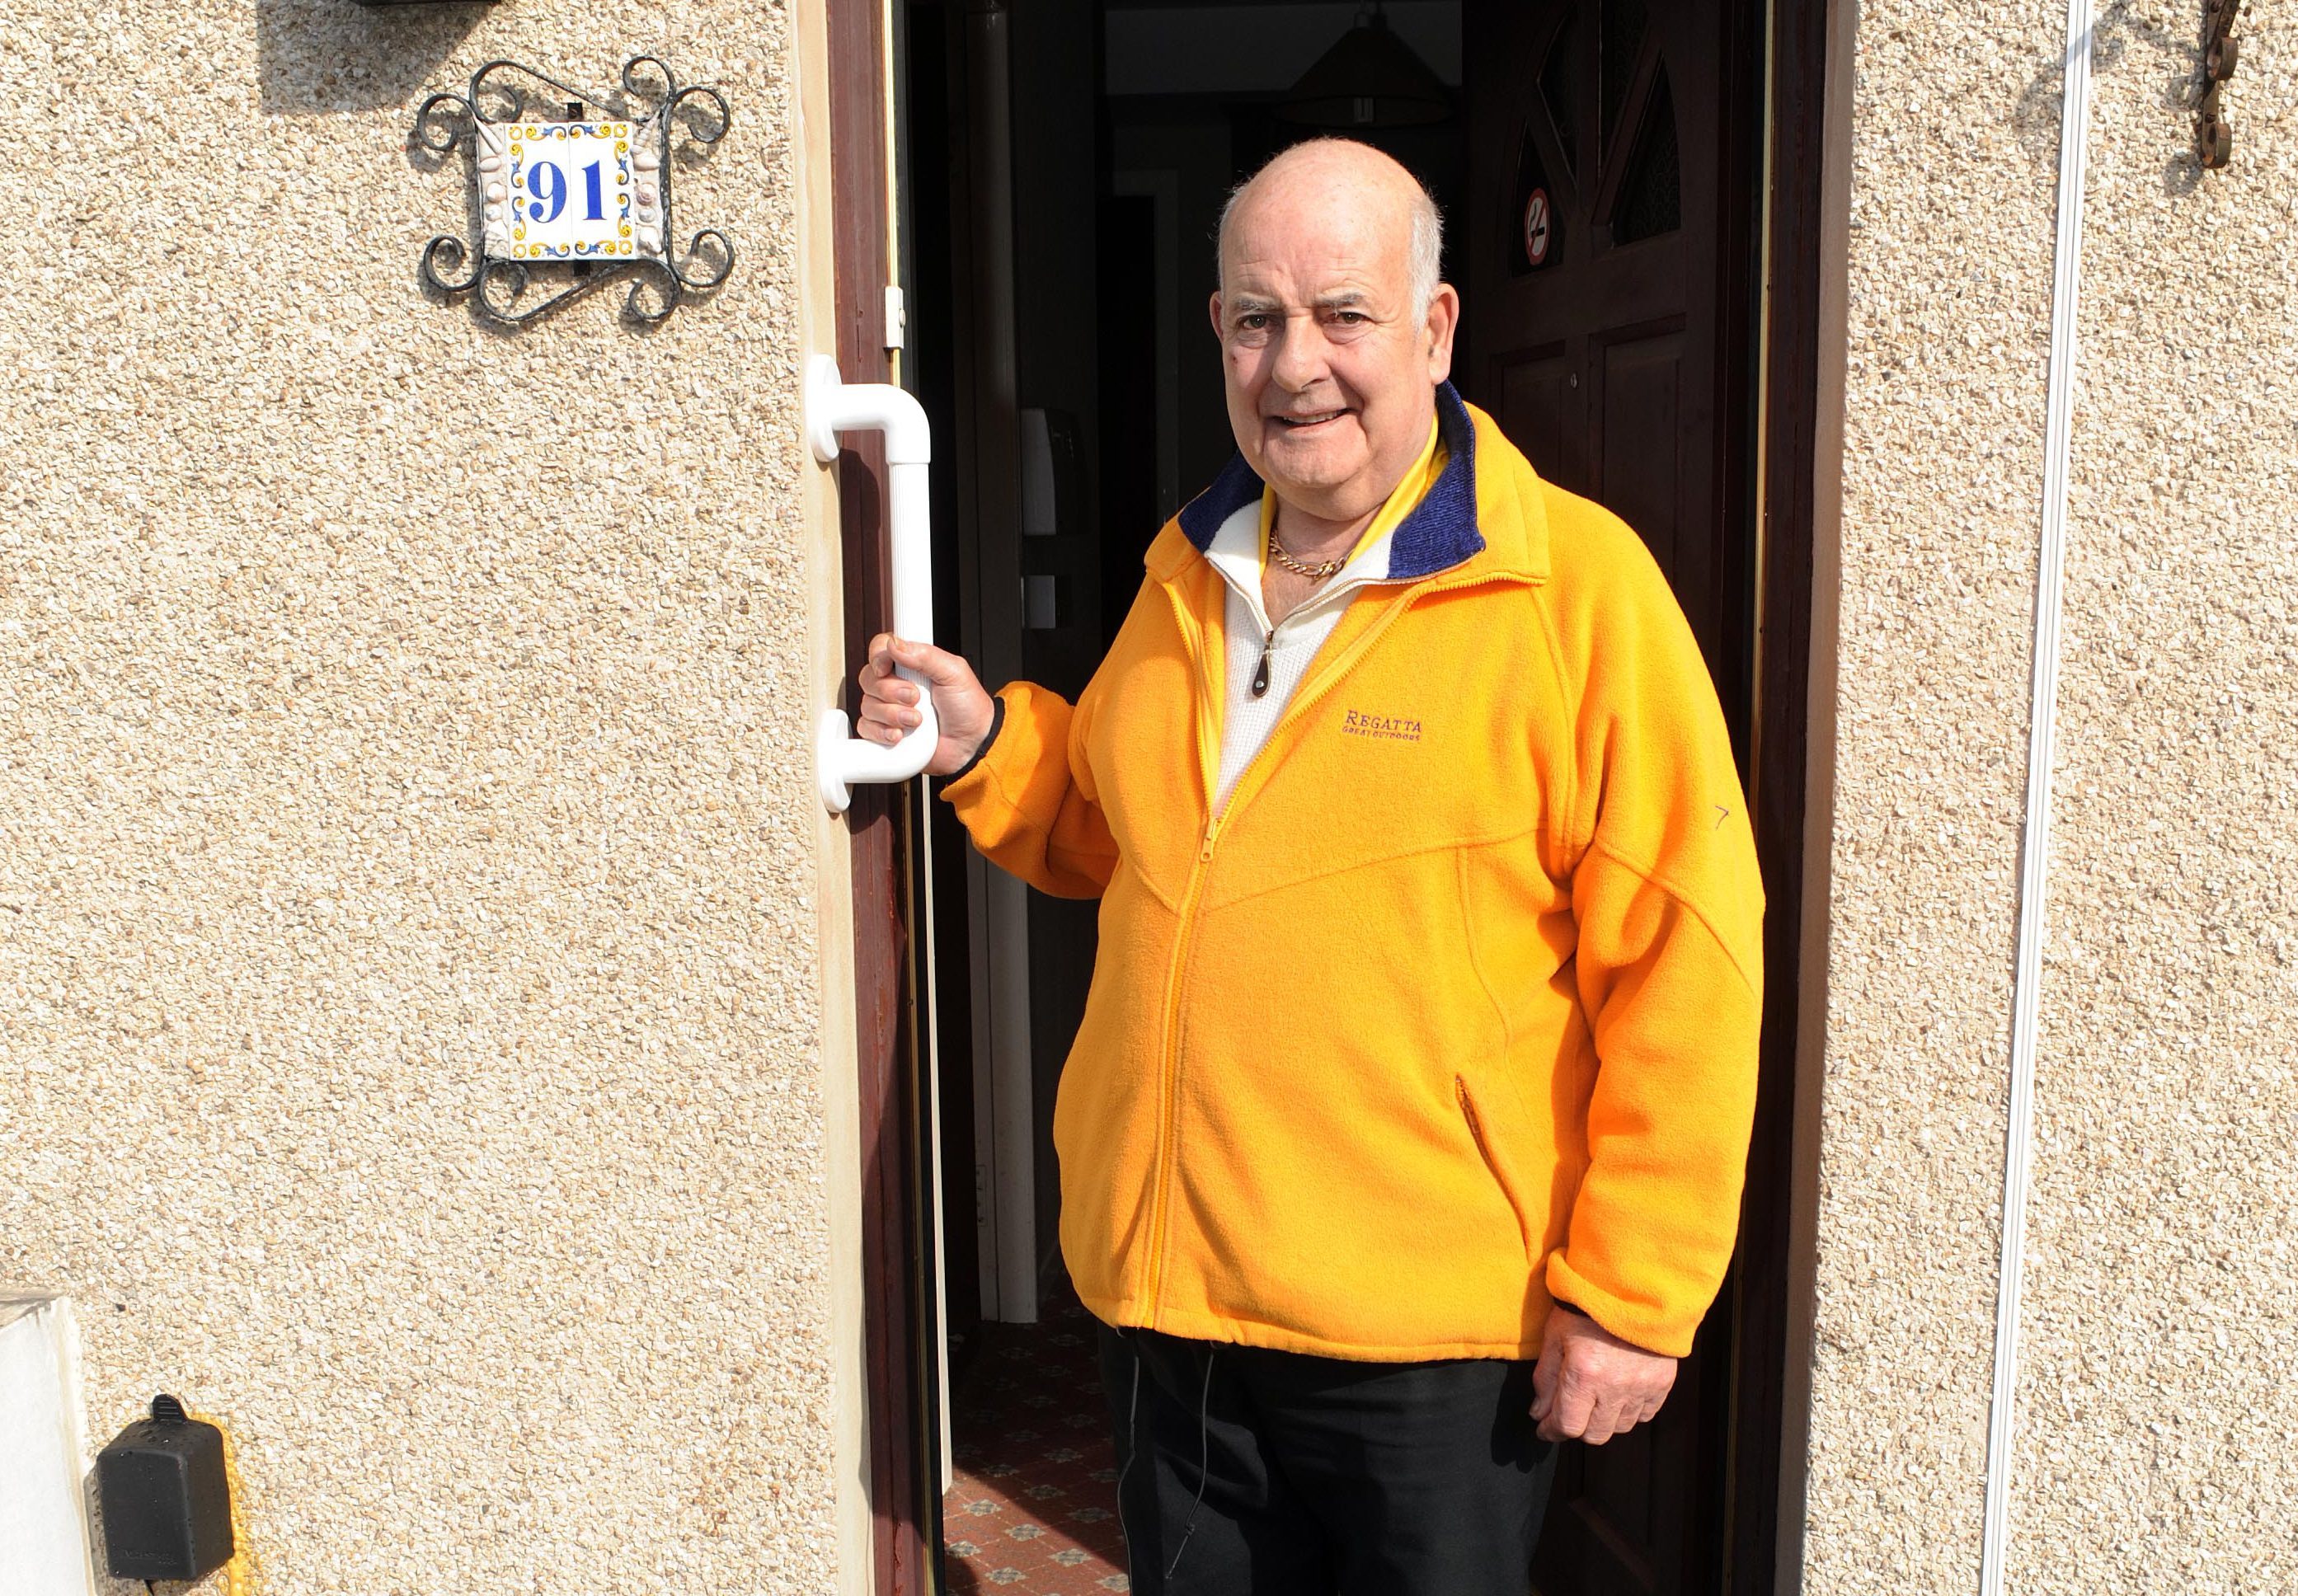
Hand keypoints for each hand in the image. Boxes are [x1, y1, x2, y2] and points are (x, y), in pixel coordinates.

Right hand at [855, 634, 997, 775]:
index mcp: (912, 665)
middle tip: (915, 698)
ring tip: (917, 721)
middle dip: (891, 691)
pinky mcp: (885, 733)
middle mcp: (896, 685)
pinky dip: (881, 733)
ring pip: (867, 705)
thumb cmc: (968, 708)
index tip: (886, 668)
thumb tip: (895, 644)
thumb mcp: (954, 673)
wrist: (972, 745)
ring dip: (893, 715)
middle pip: (869, 678)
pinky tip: (899, 735)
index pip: (880, 649)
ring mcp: (889, 709)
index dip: (878, 657)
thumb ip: (926, 655)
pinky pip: (866, 729)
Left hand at [1531, 1305, 1676, 1444]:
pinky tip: (1619, 1394)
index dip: (1552, 1431)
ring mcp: (1642, 1387)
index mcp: (1584, 1374)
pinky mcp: (1662, 1383)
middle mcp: (1615, 1387)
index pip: (1567, 1425)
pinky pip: (1645, 1415)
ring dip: (1603, 1420)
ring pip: (1620, 1427)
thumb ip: (1545, 1379)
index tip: (1545, 1429)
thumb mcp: (1555, 1336)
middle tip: (1569, 1411)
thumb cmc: (1587, 1306)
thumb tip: (1539, 1413)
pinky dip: (1629, 1411)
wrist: (1632, 1285)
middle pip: (1595, 1434)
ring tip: (1595, 1399)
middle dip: (1577, 1427)